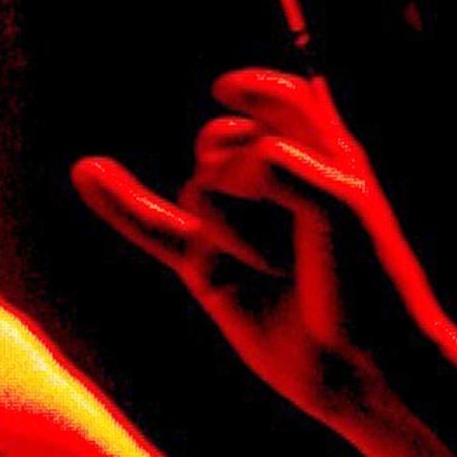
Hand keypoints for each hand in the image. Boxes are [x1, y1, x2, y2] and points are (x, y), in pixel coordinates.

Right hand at [74, 68, 440, 430]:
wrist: (363, 367)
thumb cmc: (368, 283)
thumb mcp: (337, 205)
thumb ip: (275, 166)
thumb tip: (211, 177)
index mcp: (322, 157)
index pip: (280, 99)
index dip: (254, 89)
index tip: (227, 90)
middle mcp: (274, 184)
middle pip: (222, 143)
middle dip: (244, 181)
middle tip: (295, 236)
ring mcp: (237, 225)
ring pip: (198, 192)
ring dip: (234, 232)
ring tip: (276, 272)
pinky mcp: (206, 265)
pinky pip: (151, 227)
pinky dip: (119, 202)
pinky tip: (88, 173)